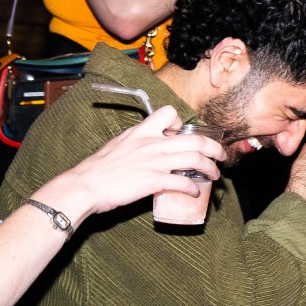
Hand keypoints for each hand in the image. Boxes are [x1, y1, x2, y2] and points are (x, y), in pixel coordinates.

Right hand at [70, 106, 224, 214]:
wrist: (84, 185)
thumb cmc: (97, 168)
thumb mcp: (118, 145)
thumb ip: (135, 143)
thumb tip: (145, 149)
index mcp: (142, 131)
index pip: (169, 113)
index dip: (184, 122)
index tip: (188, 134)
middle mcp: (152, 143)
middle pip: (195, 140)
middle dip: (214, 148)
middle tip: (220, 155)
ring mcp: (154, 162)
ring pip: (195, 160)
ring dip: (210, 168)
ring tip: (214, 175)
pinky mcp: (153, 181)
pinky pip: (182, 182)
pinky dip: (192, 187)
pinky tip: (195, 192)